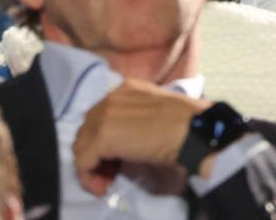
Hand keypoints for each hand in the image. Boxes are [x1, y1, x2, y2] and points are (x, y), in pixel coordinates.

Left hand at [72, 79, 211, 195]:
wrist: (194, 130)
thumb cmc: (187, 124)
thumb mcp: (157, 115)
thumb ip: (137, 120)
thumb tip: (128, 142)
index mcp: (126, 89)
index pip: (101, 114)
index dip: (104, 139)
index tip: (116, 158)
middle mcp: (111, 97)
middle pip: (87, 128)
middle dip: (95, 151)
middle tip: (111, 171)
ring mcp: (104, 115)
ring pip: (81, 144)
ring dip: (91, 164)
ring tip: (106, 180)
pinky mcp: (102, 137)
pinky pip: (83, 161)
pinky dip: (88, 176)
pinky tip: (102, 186)